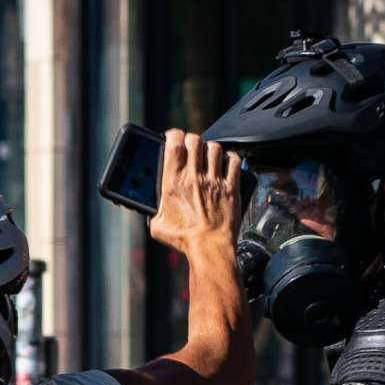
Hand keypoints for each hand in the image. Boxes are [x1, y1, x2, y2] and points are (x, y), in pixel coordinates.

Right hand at [148, 130, 243, 258]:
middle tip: (191, 148)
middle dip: (192, 140)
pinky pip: (234, 161)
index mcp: (174, 182)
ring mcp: (214, 181)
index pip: (174, 143)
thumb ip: (153, 211)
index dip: (174, 135)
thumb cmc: (185, 240)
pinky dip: (230, 158)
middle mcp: (194, 177)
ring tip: (208, 156)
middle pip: (195, 140)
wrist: (209, 249)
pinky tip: (226, 163)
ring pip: (214, 148)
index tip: (174, 138)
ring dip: (210, 148)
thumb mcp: (158, 226)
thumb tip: (150, 208)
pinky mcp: (231, 188)